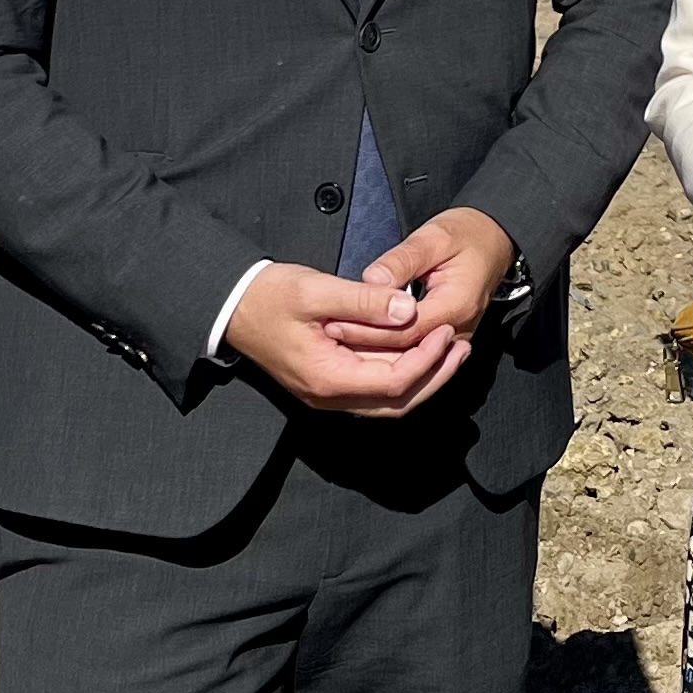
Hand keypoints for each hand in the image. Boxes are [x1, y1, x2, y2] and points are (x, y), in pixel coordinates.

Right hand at [220, 262, 468, 417]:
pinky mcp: (328, 384)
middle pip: (398, 401)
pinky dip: (402, 374)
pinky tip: (418, 350)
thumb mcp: (316, 290)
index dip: (427, 358)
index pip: (395, 381)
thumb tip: (409, 310)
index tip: (447, 329)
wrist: (231, 307)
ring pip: (388, 401)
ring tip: (450, 348)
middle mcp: (329, 397)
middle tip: (462, 345)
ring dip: (423, 377)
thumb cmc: (269, 296)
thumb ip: (364, 301)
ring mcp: (328, 395)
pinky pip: (374, 390)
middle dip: (435, 375)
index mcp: (327, 378)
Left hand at [332, 206, 517, 360]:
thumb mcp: (433, 237)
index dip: (367, 330)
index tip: (334, 321)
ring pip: (410, 358)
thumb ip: (402, 260)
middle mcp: (458, 330)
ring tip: (337, 343)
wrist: (496, 239)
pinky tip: (361, 344)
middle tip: (327, 335)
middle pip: (405, 352)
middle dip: (364, 346)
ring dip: (374, 354)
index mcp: (456, 306)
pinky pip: (416, 353)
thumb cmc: (468, 234)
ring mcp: (454, 338)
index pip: (404, 331)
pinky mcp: (447, 338)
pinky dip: (388, 352)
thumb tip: (372, 280)